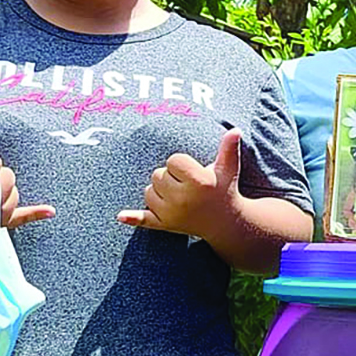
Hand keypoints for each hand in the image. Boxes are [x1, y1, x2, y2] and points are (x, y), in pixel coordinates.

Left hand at [118, 129, 242, 239]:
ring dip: (159, 191)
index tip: (195, 173)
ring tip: (179, 196)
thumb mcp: (228, 169)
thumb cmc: (225, 190)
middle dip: (170, 177)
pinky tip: (121, 216)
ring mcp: (172, 214)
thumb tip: (235, 130)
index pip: (173, 160)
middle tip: (187, 186)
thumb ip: (229, 148)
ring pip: (148, 191)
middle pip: (158, 175)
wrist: (225, 223)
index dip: (182, 164)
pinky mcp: (164, 225)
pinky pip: (144, 220)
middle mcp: (183, 199)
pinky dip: (133, 217)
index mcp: (198, 182)